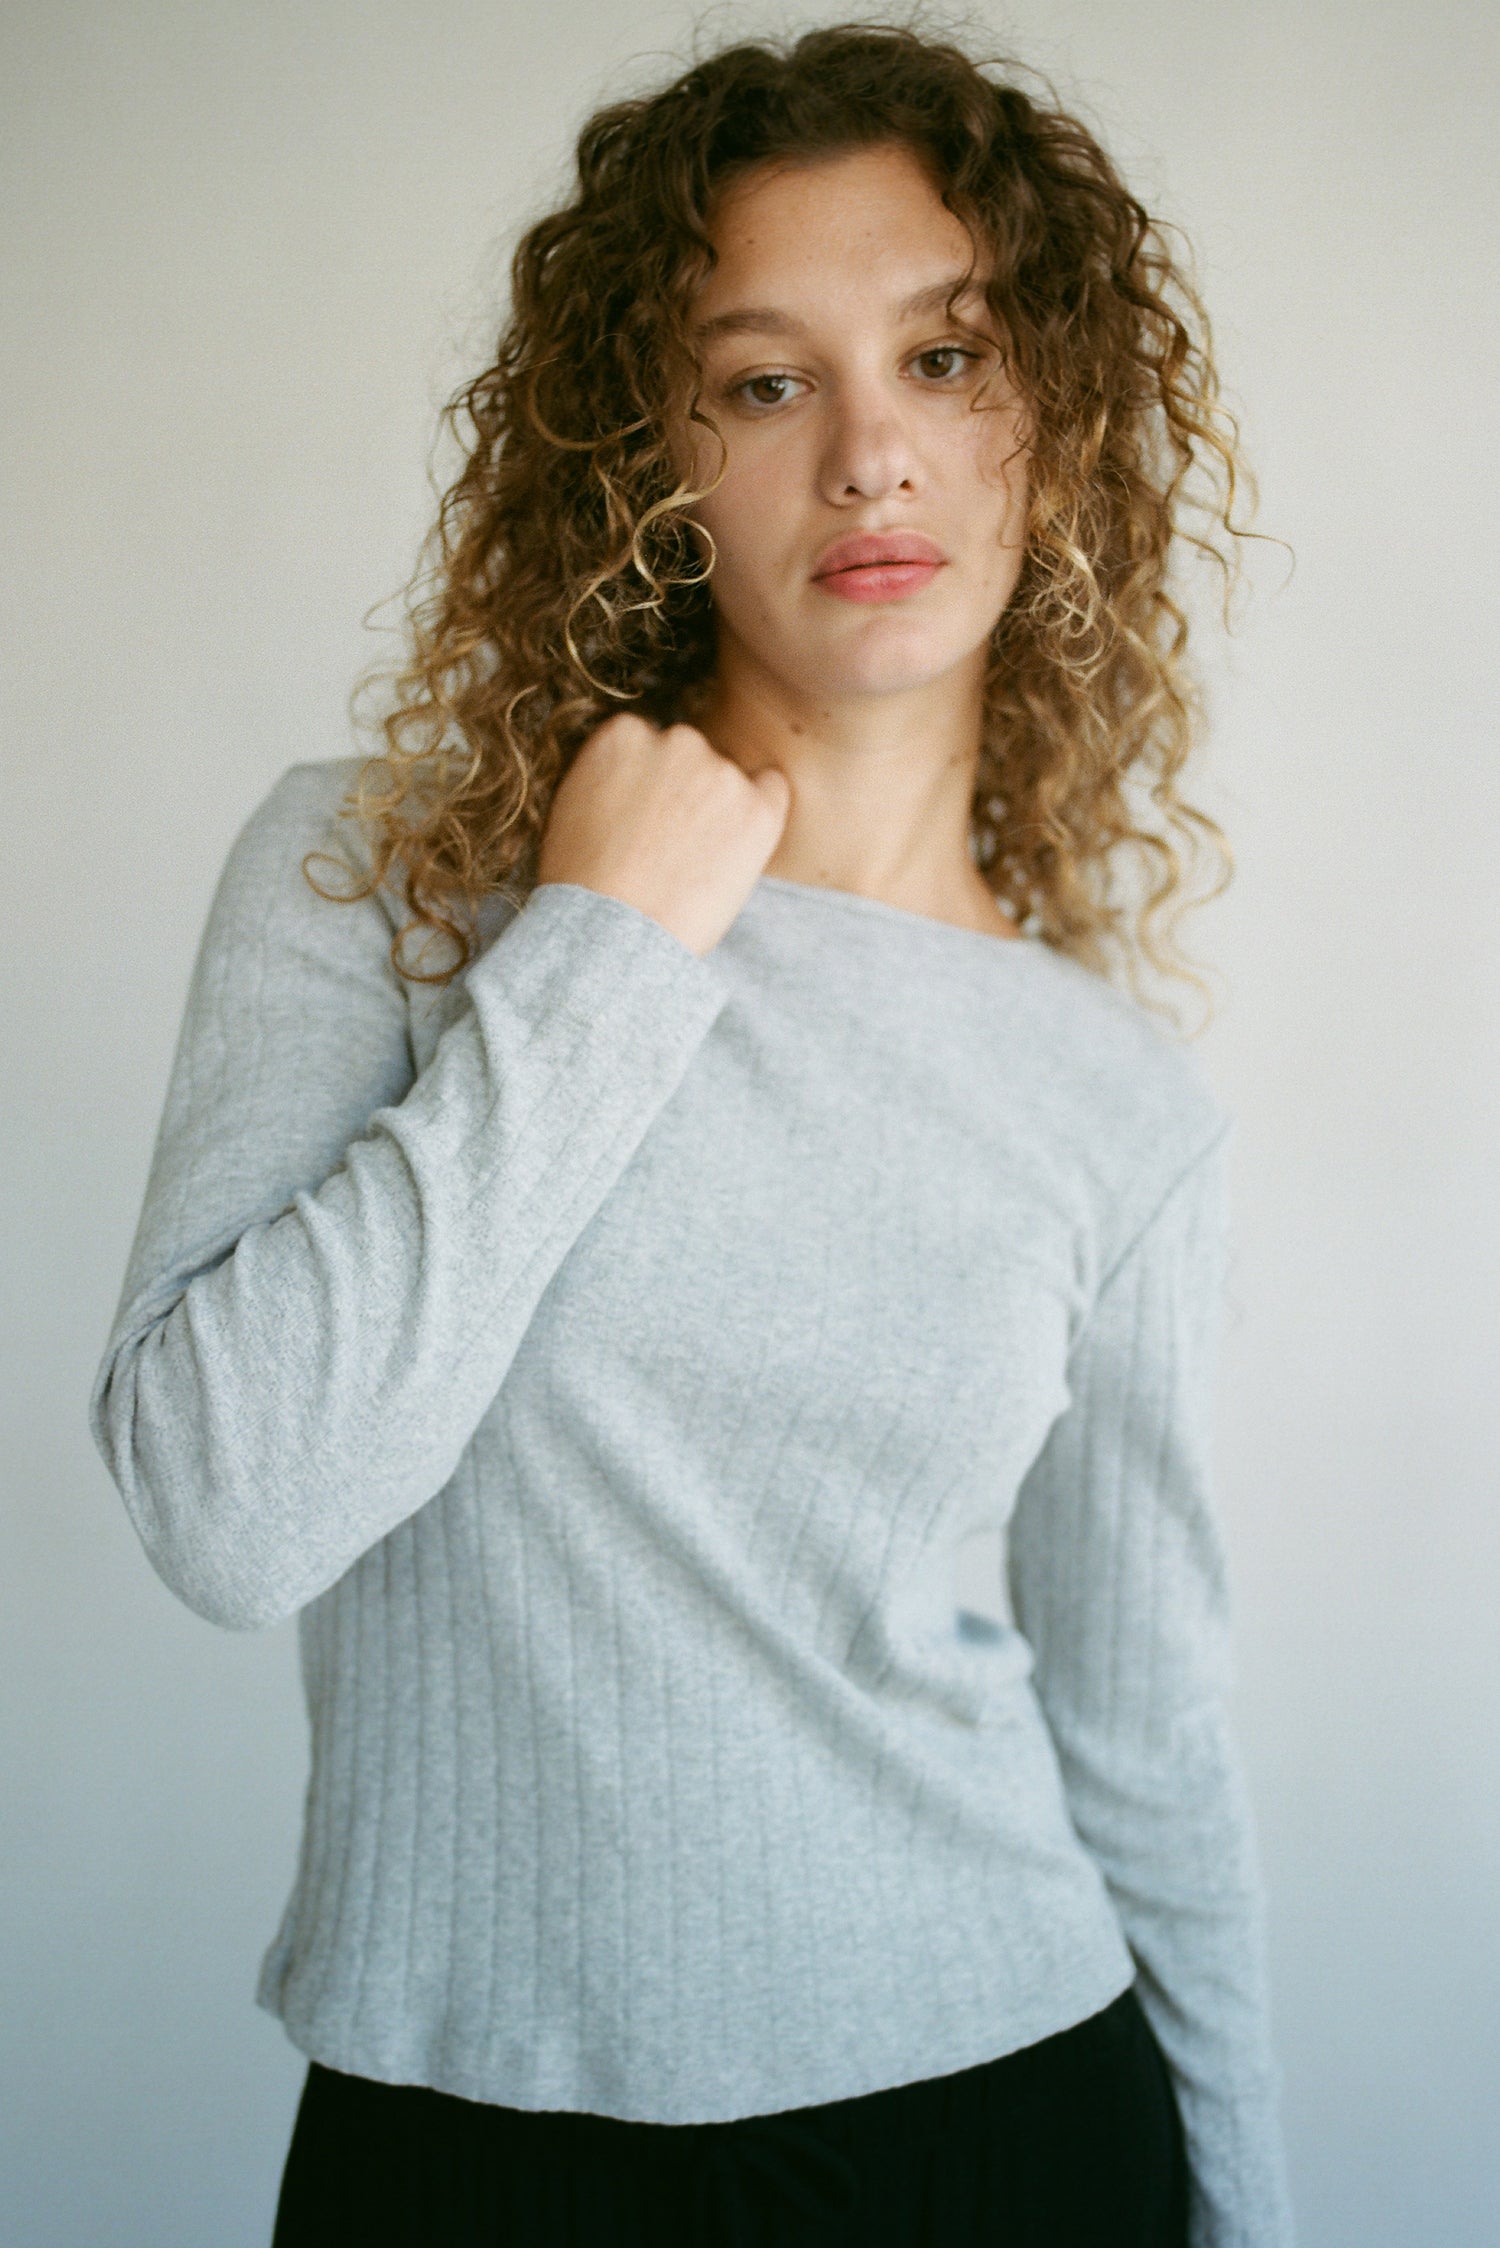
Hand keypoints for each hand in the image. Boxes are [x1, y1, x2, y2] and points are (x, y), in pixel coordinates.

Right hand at [534, 714, 791, 955]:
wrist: (610, 935)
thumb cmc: (581, 886)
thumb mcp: (572, 806)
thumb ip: (608, 773)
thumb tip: (633, 777)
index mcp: (624, 734)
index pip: (651, 741)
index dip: (650, 785)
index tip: (645, 820)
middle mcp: (675, 739)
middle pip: (692, 755)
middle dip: (685, 792)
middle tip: (670, 848)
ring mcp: (720, 771)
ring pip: (729, 778)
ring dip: (719, 810)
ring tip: (693, 865)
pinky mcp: (758, 807)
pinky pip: (772, 791)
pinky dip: (761, 814)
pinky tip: (737, 850)